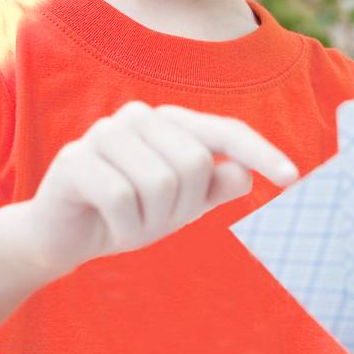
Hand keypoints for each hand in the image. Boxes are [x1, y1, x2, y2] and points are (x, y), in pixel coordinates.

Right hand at [14, 101, 299, 279]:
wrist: (61, 236)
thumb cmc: (126, 214)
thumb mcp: (178, 207)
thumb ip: (212, 189)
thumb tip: (244, 174)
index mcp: (169, 124)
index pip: (224, 131)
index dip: (260, 151)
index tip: (292, 177)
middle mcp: (139, 118)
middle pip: (193, 164)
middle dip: (179, 208)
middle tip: (151, 221)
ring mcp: (104, 133)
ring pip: (159, 182)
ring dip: (148, 222)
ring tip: (127, 223)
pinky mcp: (76, 159)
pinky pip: (121, 198)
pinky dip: (122, 226)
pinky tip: (106, 226)